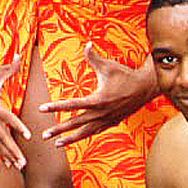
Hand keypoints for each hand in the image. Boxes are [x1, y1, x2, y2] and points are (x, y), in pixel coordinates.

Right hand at [0, 56, 30, 169]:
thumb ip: (12, 66)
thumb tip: (22, 54)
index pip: (7, 117)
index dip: (18, 126)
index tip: (29, 135)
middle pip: (2, 136)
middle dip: (13, 150)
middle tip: (23, 162)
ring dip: (7, 155)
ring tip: (18, 166)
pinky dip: (0, 152)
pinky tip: (8, 163)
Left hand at [39, 44, 155, 146]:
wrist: (145, 88)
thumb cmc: (125, 75)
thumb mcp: (108, 66)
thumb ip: (93, 57)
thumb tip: (87, 43)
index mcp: (97, 100)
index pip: (71, 104)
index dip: (55, 107)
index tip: (41, 109)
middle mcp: (100, 113)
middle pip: (75, 123)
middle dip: (58, 130)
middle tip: (44, 135)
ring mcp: (106, 120)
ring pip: (85, 132)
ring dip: (70, 138)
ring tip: (57, 144)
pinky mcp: (112, 122)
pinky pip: (96, 132)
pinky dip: (85, 136)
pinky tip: (77, 138)